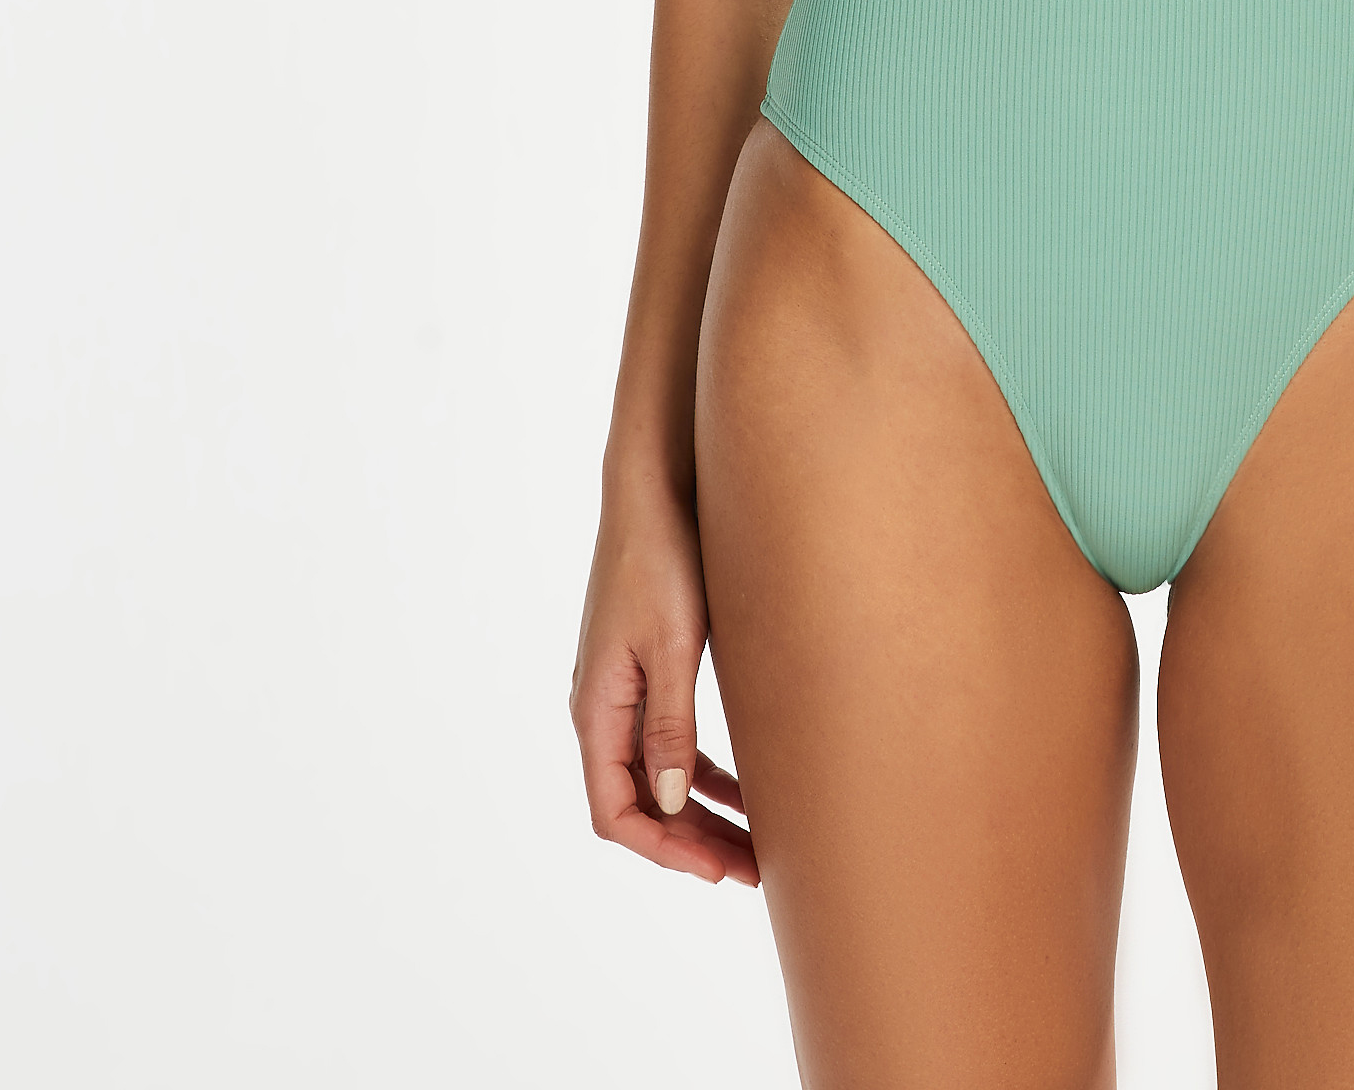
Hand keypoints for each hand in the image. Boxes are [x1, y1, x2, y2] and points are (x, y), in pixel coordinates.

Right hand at [571, 481, 759, 886]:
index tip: (720, 870)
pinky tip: (746, 785)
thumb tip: (667, 802)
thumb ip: (669, 723)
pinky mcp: (646, 665)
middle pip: (638, 802)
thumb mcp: (671, 642)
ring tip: (757, 841)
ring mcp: (621, 686)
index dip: (665, 849)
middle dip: (692, 841)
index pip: (615, 812)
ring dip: (701, 811)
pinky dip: (702, 770)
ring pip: (656, 775)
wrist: (654, 484)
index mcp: (595, 707)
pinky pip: (668, 738)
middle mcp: (600, 706)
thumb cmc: (662, 556)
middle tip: (754, 869)